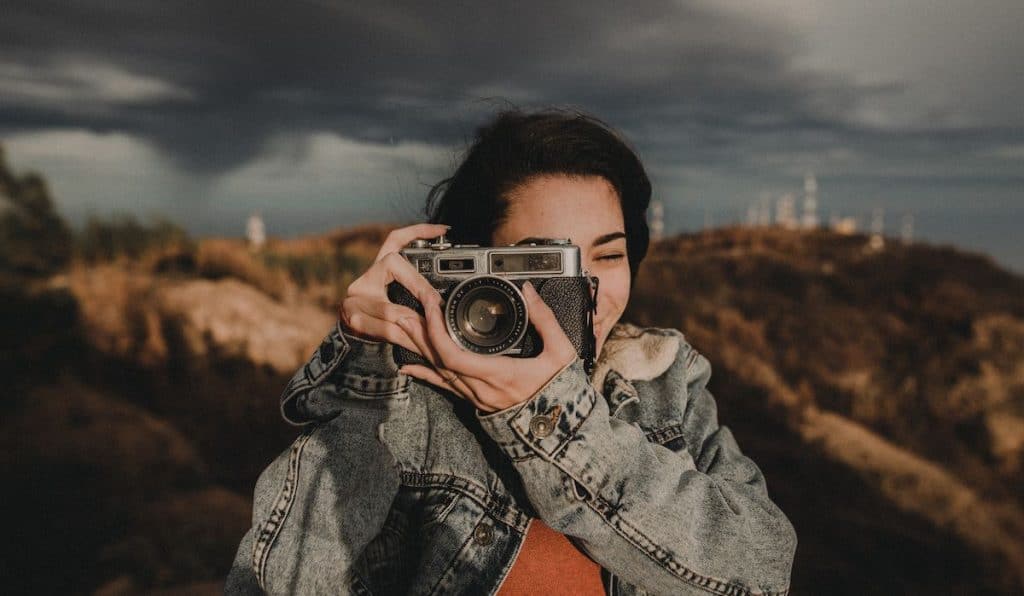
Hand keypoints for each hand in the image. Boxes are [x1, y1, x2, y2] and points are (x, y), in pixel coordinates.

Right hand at [339, 223, 447, 356]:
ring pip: (391, 308)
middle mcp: (366, 278)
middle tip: (438, 303)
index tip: (444, 230)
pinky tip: (421, 347)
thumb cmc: (387, 324)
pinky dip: (407, 340)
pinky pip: (386, 330)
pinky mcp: (353, 318)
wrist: (356, 347)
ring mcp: (355, 297)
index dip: (418, 231)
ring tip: (436, 333)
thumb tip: (446, 301)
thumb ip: (419, 294)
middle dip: (420, 287)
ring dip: (417, 324)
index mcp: (380, 269)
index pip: (395, 240)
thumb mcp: (404, 303)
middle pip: (393, 266)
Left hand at [396, 281, 578, 412]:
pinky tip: (409, 366)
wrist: (561, 428)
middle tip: (402, 311)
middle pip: (439, 360)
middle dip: (419, 334)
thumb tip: (529, 291)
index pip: (454, 354)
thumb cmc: (562, 392)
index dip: (437, 330)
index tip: (432, 306)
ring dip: (420, 348)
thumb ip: (545, 319)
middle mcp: (482, 388)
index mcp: (499, 374)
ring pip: (439, 372)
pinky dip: (425, 374)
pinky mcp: (476, 401)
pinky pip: (445, 386)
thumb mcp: (561, 352)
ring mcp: (477, 397)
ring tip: (403, 327)